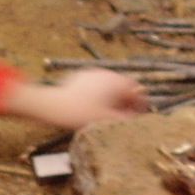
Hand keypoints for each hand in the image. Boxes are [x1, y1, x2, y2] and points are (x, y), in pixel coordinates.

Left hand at [0, 68, 147, 129]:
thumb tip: (137, 121)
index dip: (141, 104)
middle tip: (125, 116)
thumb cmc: (81, 115)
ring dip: (113, 98)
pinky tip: (93, 107)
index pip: (137, 91)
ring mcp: (92, 73)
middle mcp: (106, 74)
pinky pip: (96, 85)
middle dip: (126, 101)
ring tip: (109, 114)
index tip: (139, 115)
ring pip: (109, 85)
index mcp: (116, 82)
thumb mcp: (107, 121)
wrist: (53, 106)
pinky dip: (99, 95)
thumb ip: (126, 120)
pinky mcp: (80, 77)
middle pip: (123, 86)